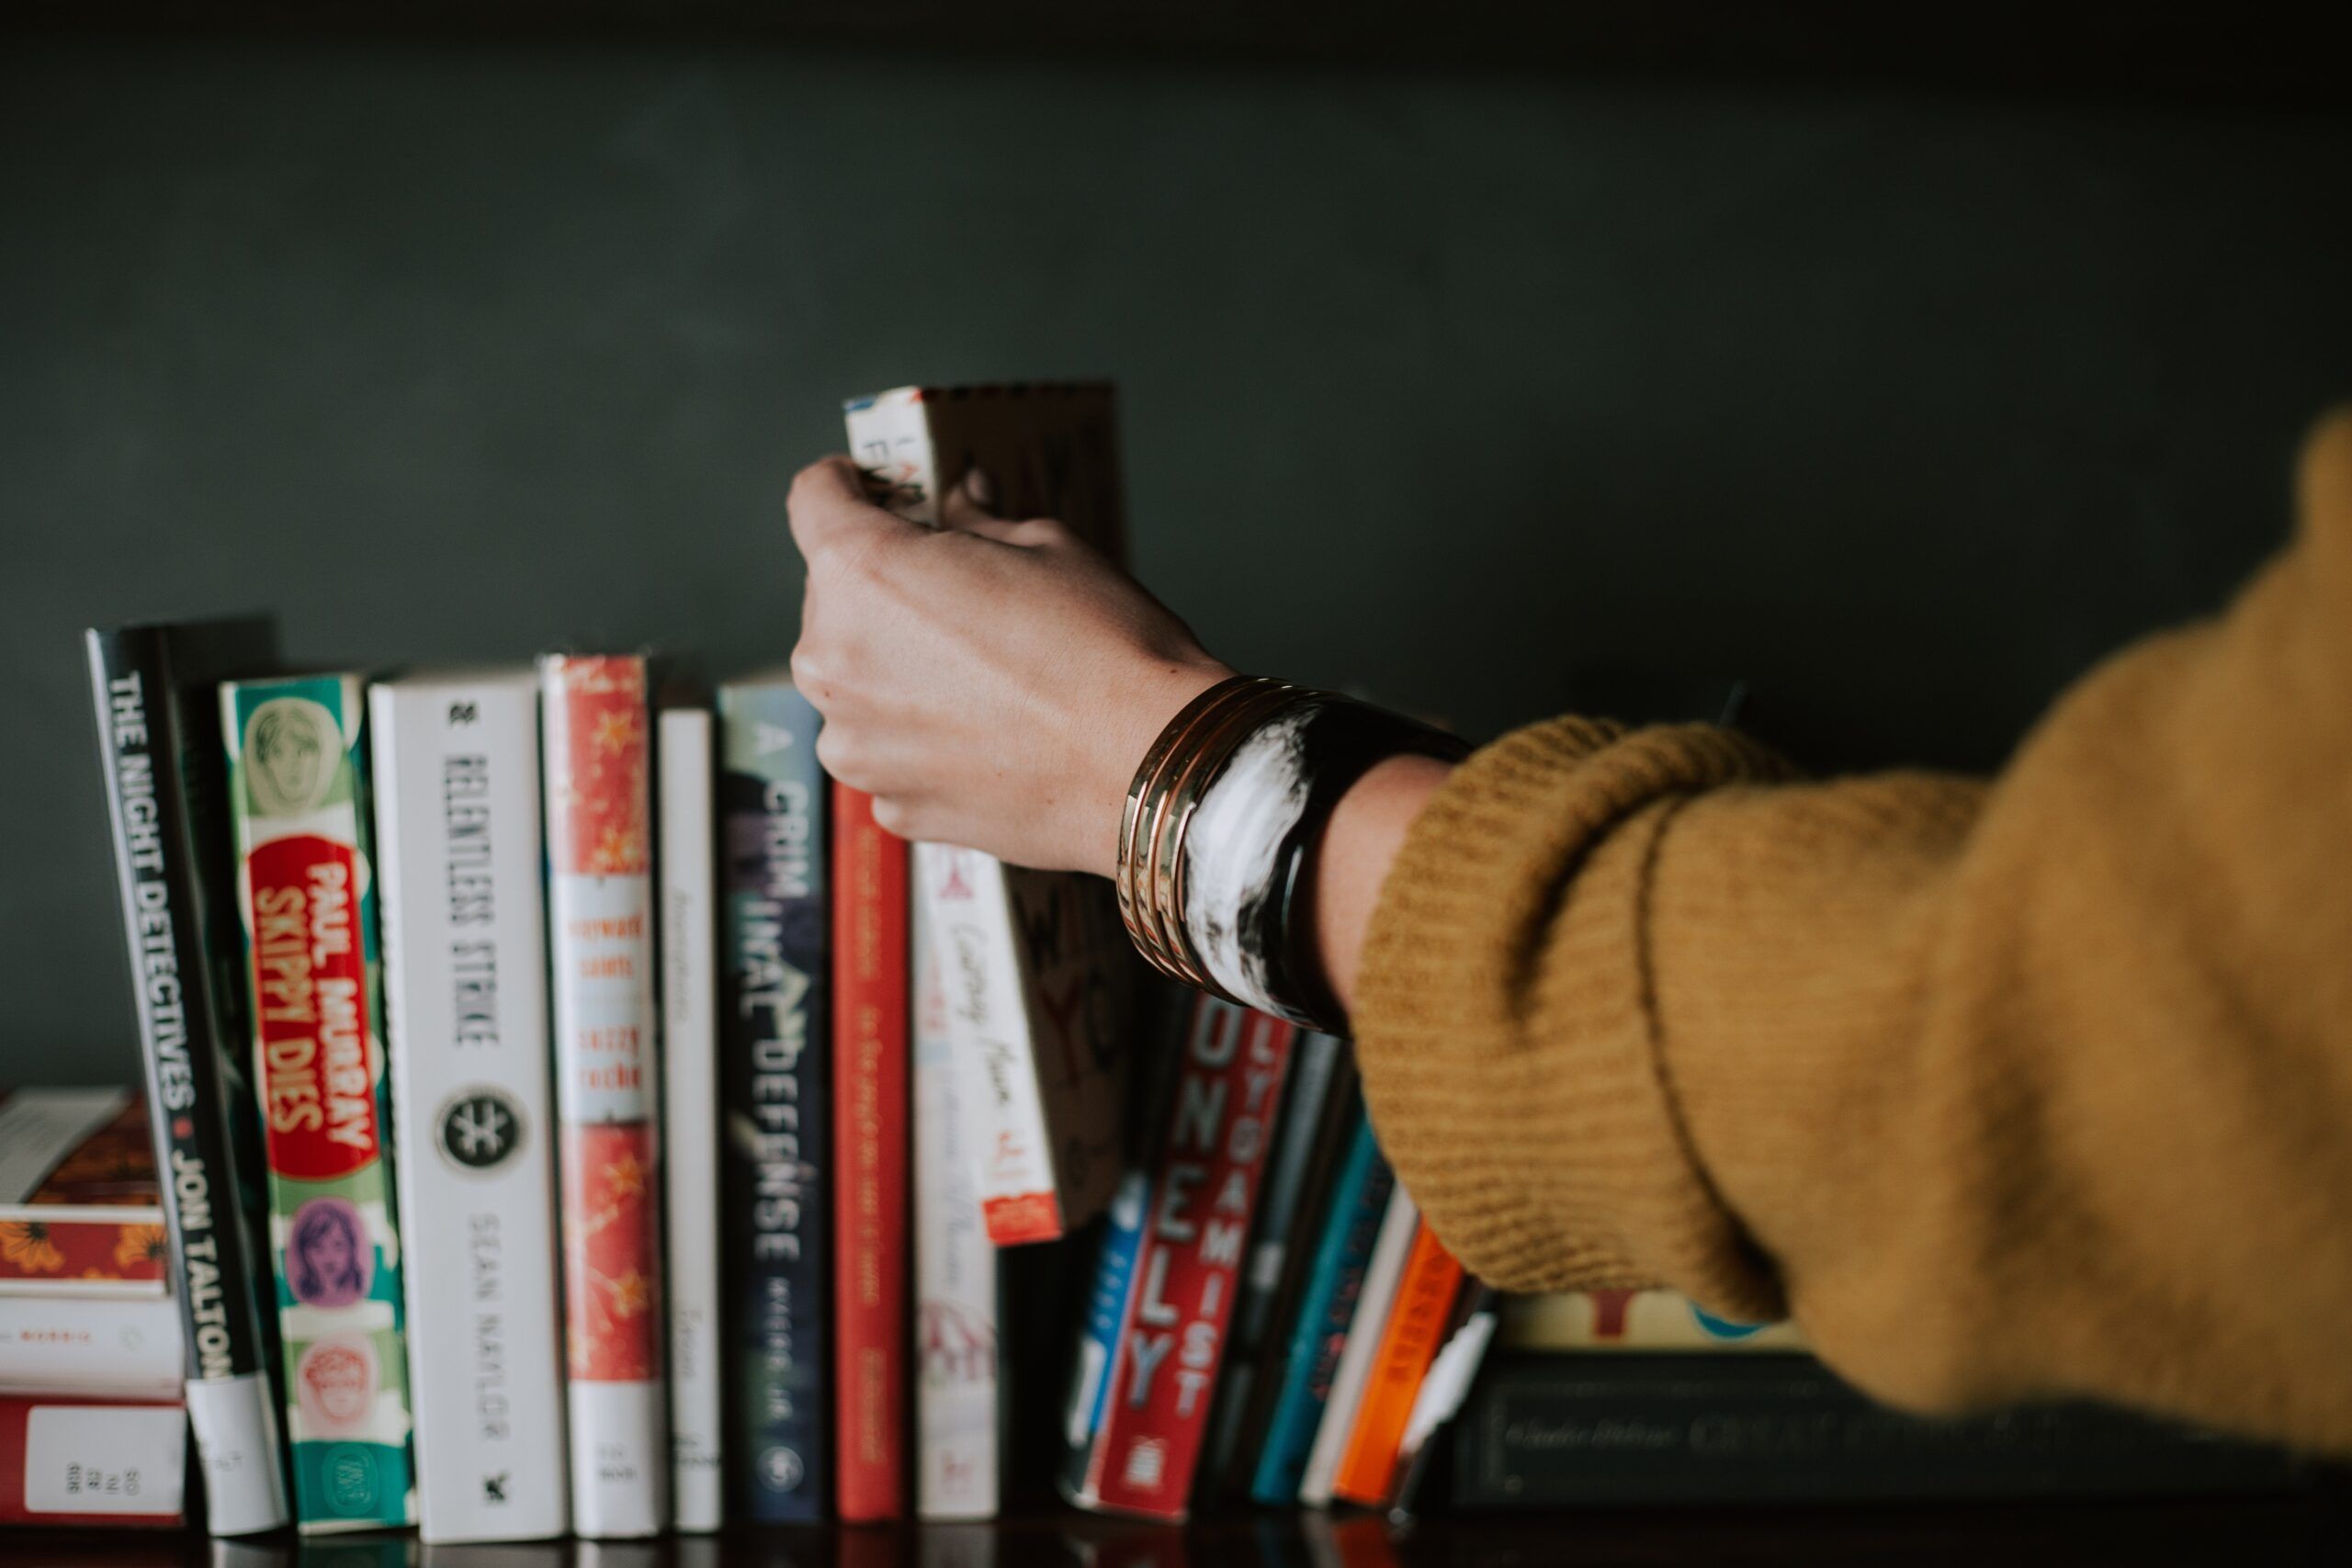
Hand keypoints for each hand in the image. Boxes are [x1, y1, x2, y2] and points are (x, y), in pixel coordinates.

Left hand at [786, 456, 1232, 875]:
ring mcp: (855, 744)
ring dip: (897, 670)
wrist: (1150, 767)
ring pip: (856, 683)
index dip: (843, 484)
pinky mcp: (890, 804)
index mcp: (862, 572)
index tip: (868, 490)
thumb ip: (978, 524)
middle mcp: (833, 660)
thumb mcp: (1046, 546)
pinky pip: (889, 751)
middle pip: (834, 599)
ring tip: (983, 679)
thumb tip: (961, 503)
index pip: (813, 499)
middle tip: (958, 596)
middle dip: (885, 588)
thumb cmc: (1104, 648)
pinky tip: (990, 736)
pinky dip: (923, 738)